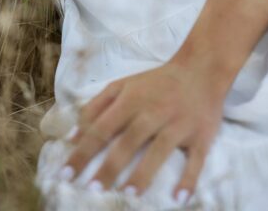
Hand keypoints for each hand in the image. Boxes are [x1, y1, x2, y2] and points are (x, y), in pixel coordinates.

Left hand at [59, 58, 224, 202]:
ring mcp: (179, 124)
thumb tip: (73, 137)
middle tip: (92, 189)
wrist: (200, 69)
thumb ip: (96, 107)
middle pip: (128, 141)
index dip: (83, 151)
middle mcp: (154, 111)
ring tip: (128, 195)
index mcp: (132, 99)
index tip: (66, 174)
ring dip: (144, 173)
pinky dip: (188, 179)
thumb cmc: (156, 83)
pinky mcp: (201, 135)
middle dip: (109, 166)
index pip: (102, 128)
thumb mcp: (123, 86)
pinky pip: (195, 159)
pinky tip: (179, 198)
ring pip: (160, 150)